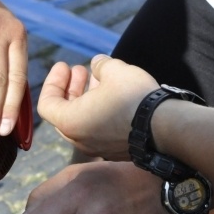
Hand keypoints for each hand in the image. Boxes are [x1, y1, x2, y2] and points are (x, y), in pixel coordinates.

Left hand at [38, 56, 158, 159]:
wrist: (167, 128)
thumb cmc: (134, 98)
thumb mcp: (115, 70)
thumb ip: (100, 64)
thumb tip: (97, 63)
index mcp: (70, 122)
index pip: (46, 104)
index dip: (53, 82)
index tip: (64, 66)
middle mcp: (78, 139)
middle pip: (63, 112)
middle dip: (70, 88)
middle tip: (80, 70)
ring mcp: (96, 147)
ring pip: (82, 121)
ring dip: (85, 98)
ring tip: (99, 78)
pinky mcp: (113, 151)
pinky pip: (98, 130)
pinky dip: (98, 112)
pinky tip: (113, 95)